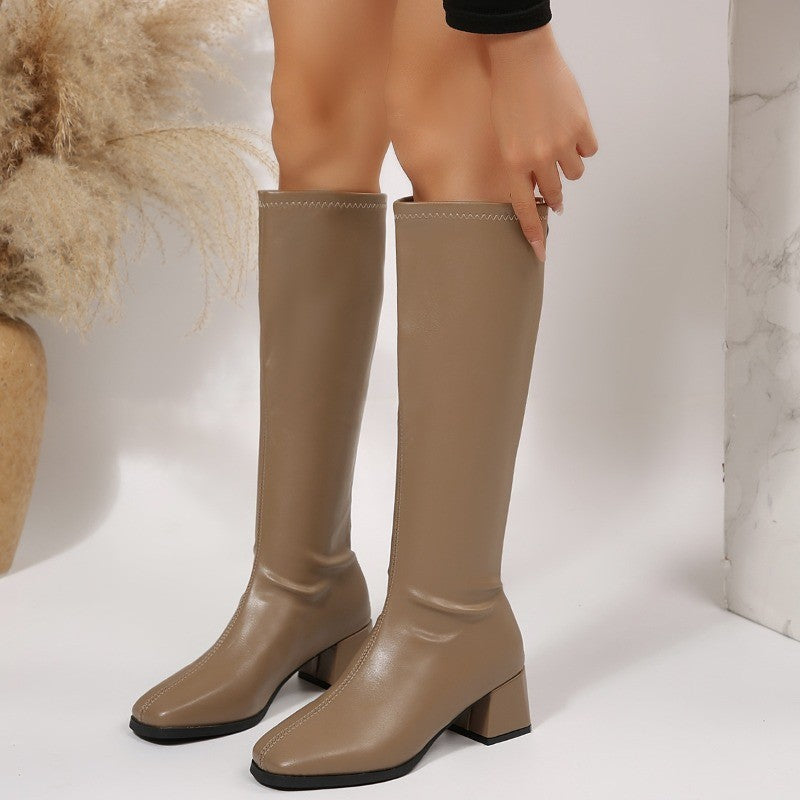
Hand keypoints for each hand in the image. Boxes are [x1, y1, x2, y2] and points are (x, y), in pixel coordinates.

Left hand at [484, 24, 597, 259]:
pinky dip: (583, 143)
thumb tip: (537, 184)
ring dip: (568, 163)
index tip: (539, 252)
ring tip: (558, 142)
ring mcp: (561, 143)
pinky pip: (589, 149)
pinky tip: (572, 128)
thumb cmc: (507, 93)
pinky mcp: (580, 125)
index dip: (534, 232)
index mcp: (513, 162)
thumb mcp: (503, 136)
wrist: (521, 56)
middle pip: (554, 192)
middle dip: (554, 194)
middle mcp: (538, 158)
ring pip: (575, 172)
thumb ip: (519, 163)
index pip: (525, 208)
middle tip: (555, 194)